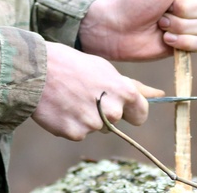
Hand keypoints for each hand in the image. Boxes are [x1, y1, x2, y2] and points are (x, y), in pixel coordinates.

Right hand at [31, 42, 163, 139]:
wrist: (36, 69)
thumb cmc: (71, 63)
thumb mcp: (104, 68)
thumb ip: (131, 86)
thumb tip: (160, 94)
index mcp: (123, 92)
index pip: (140, 114)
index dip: (129, 110)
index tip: (118, 104)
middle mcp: (112, 111)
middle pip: (115, 122)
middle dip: (104, 111)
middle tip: (84, 93)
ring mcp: (93, 124)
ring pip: (96, 127)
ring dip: (86, 117)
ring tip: (70, 96)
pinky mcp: (75, 133)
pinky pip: (78, 133)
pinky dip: (70, 123)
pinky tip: (61, 106)